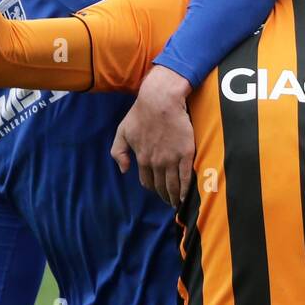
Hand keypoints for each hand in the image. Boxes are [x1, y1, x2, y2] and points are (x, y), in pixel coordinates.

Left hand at [111, 66, 194, 207]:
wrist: (160, 101)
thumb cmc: (140, 113)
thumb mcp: (122, 132)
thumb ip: (118, 152)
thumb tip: (124, 170)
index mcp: (142, 158)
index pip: (147, 181)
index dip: (152, 189)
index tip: (157, 192)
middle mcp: (156, 162)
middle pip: (161, 186)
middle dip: (164, 196)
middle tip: (169, 202)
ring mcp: (171, 159)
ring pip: (173, 185)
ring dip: (174, 196)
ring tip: (177, 203)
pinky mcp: (185, 154)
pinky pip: (186, 177)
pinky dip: (186, 189)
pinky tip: (185, 196)